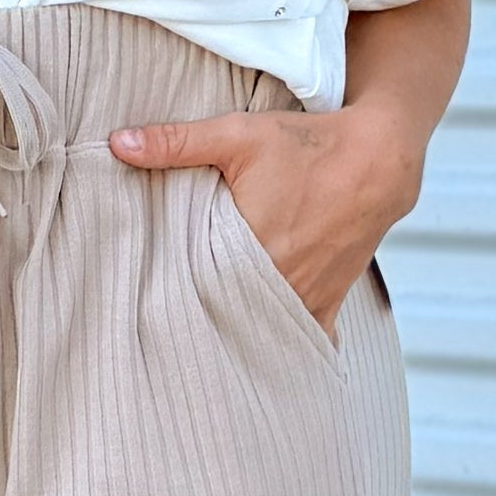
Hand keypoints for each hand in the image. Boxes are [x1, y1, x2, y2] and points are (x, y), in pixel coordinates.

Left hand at [108, 98, 424, 326]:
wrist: (378, 159)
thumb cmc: (309, 145)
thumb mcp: (237, 135)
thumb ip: (176, 142)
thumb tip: (118, 143)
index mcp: (250, 249)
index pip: (195, 292)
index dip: (169, 299)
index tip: (147, 305)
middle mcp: (280, 282)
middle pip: (226, 316)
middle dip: (200, 320)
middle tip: (166, 330)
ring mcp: (307, 297)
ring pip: (261, 332)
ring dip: (238, 333)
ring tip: (207, 340)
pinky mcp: (329, 300)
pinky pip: (304, 339)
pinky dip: (283, 347)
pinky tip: (261, 360)